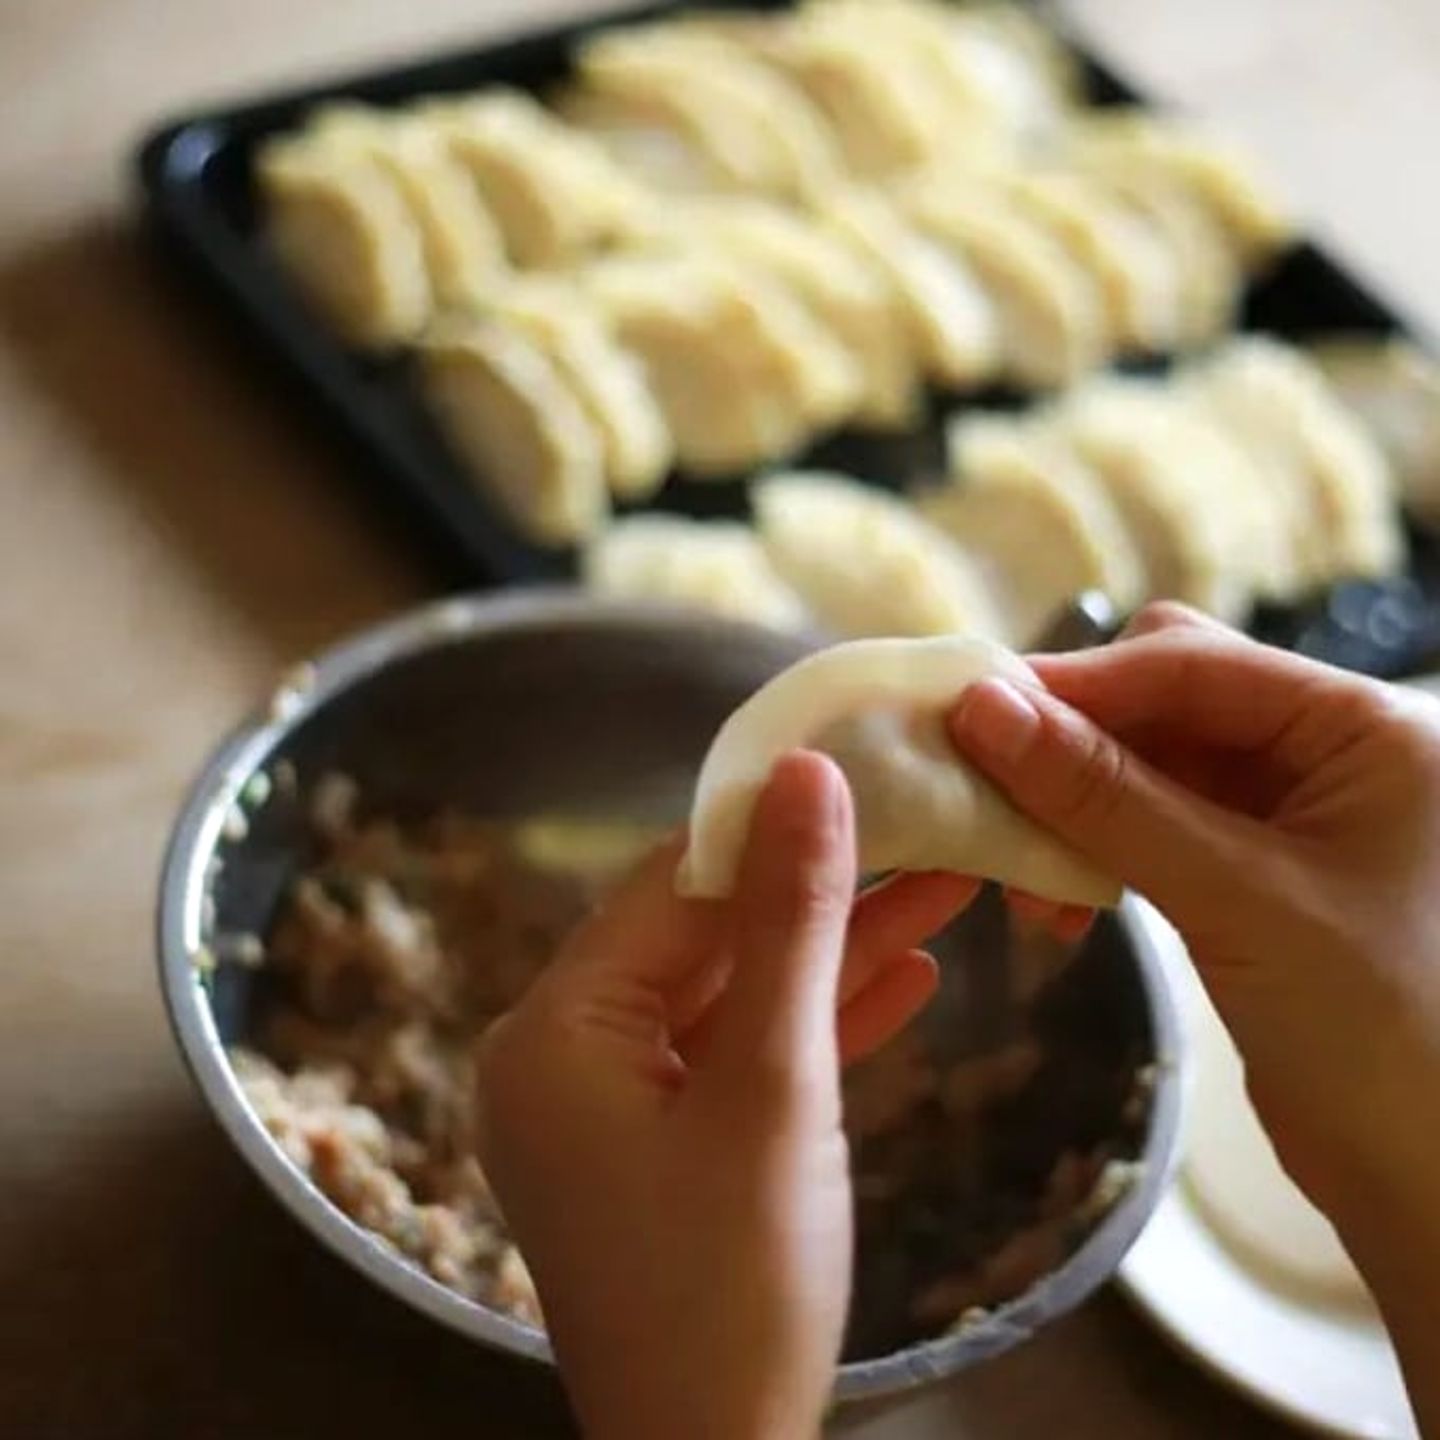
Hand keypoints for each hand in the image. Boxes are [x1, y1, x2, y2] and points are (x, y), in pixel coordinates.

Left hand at [474, 752, 977, 1439]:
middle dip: (823, 888)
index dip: (767, 820)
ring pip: (736, 998)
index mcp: (555, 1031)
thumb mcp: (773, 1089)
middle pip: (706, 938)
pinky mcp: (668, 1151)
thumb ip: (792, 925)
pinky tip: (911, 978)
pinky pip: (740, 1062)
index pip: (668, 887)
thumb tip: (807, 775)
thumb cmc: (735, 1283)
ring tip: (949, 881)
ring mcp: (617, 1109)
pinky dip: (818, 1026)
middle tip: (923, 820)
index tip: (859, 761)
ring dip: (837, 952)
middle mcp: (566, 1056)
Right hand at [949, 603, 1439, 1432]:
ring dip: (1075, 805)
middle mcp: (1330, 751)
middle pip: (1167, 700)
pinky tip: (1060, 902)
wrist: (1432, 1182)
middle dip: (1073, 741)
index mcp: (1363, 726)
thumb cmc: (1377, 1033)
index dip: (1077, 684)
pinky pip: (1155, 825)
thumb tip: (980, 707)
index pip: (1192, 664)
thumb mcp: (1237, 900)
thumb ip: (1106, 799)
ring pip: (1150, 766)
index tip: (969, 712)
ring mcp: (1291, 813)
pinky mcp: (1255, 873)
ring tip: (1015, 867)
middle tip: (981, 783)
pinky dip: (1099, 850)